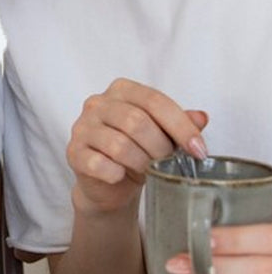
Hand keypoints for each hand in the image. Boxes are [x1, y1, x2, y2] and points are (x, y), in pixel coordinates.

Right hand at [66, 78, 207, 214]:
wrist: (109, 183)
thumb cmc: (138, 152)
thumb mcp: (163, 135)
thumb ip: (180, 123)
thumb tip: (201, 117)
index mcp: (121, 90)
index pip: (155, 101)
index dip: (181, 126)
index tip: (199, 150)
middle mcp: (97, 103)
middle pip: (136, 121)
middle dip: (160, 148)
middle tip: (170, 165)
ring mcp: (81, 127)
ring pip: (119, 145)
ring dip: (141, 164)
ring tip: (148, 172)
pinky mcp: (73, 152)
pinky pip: (99, 164)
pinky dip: (117, 174)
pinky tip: (121, 176)